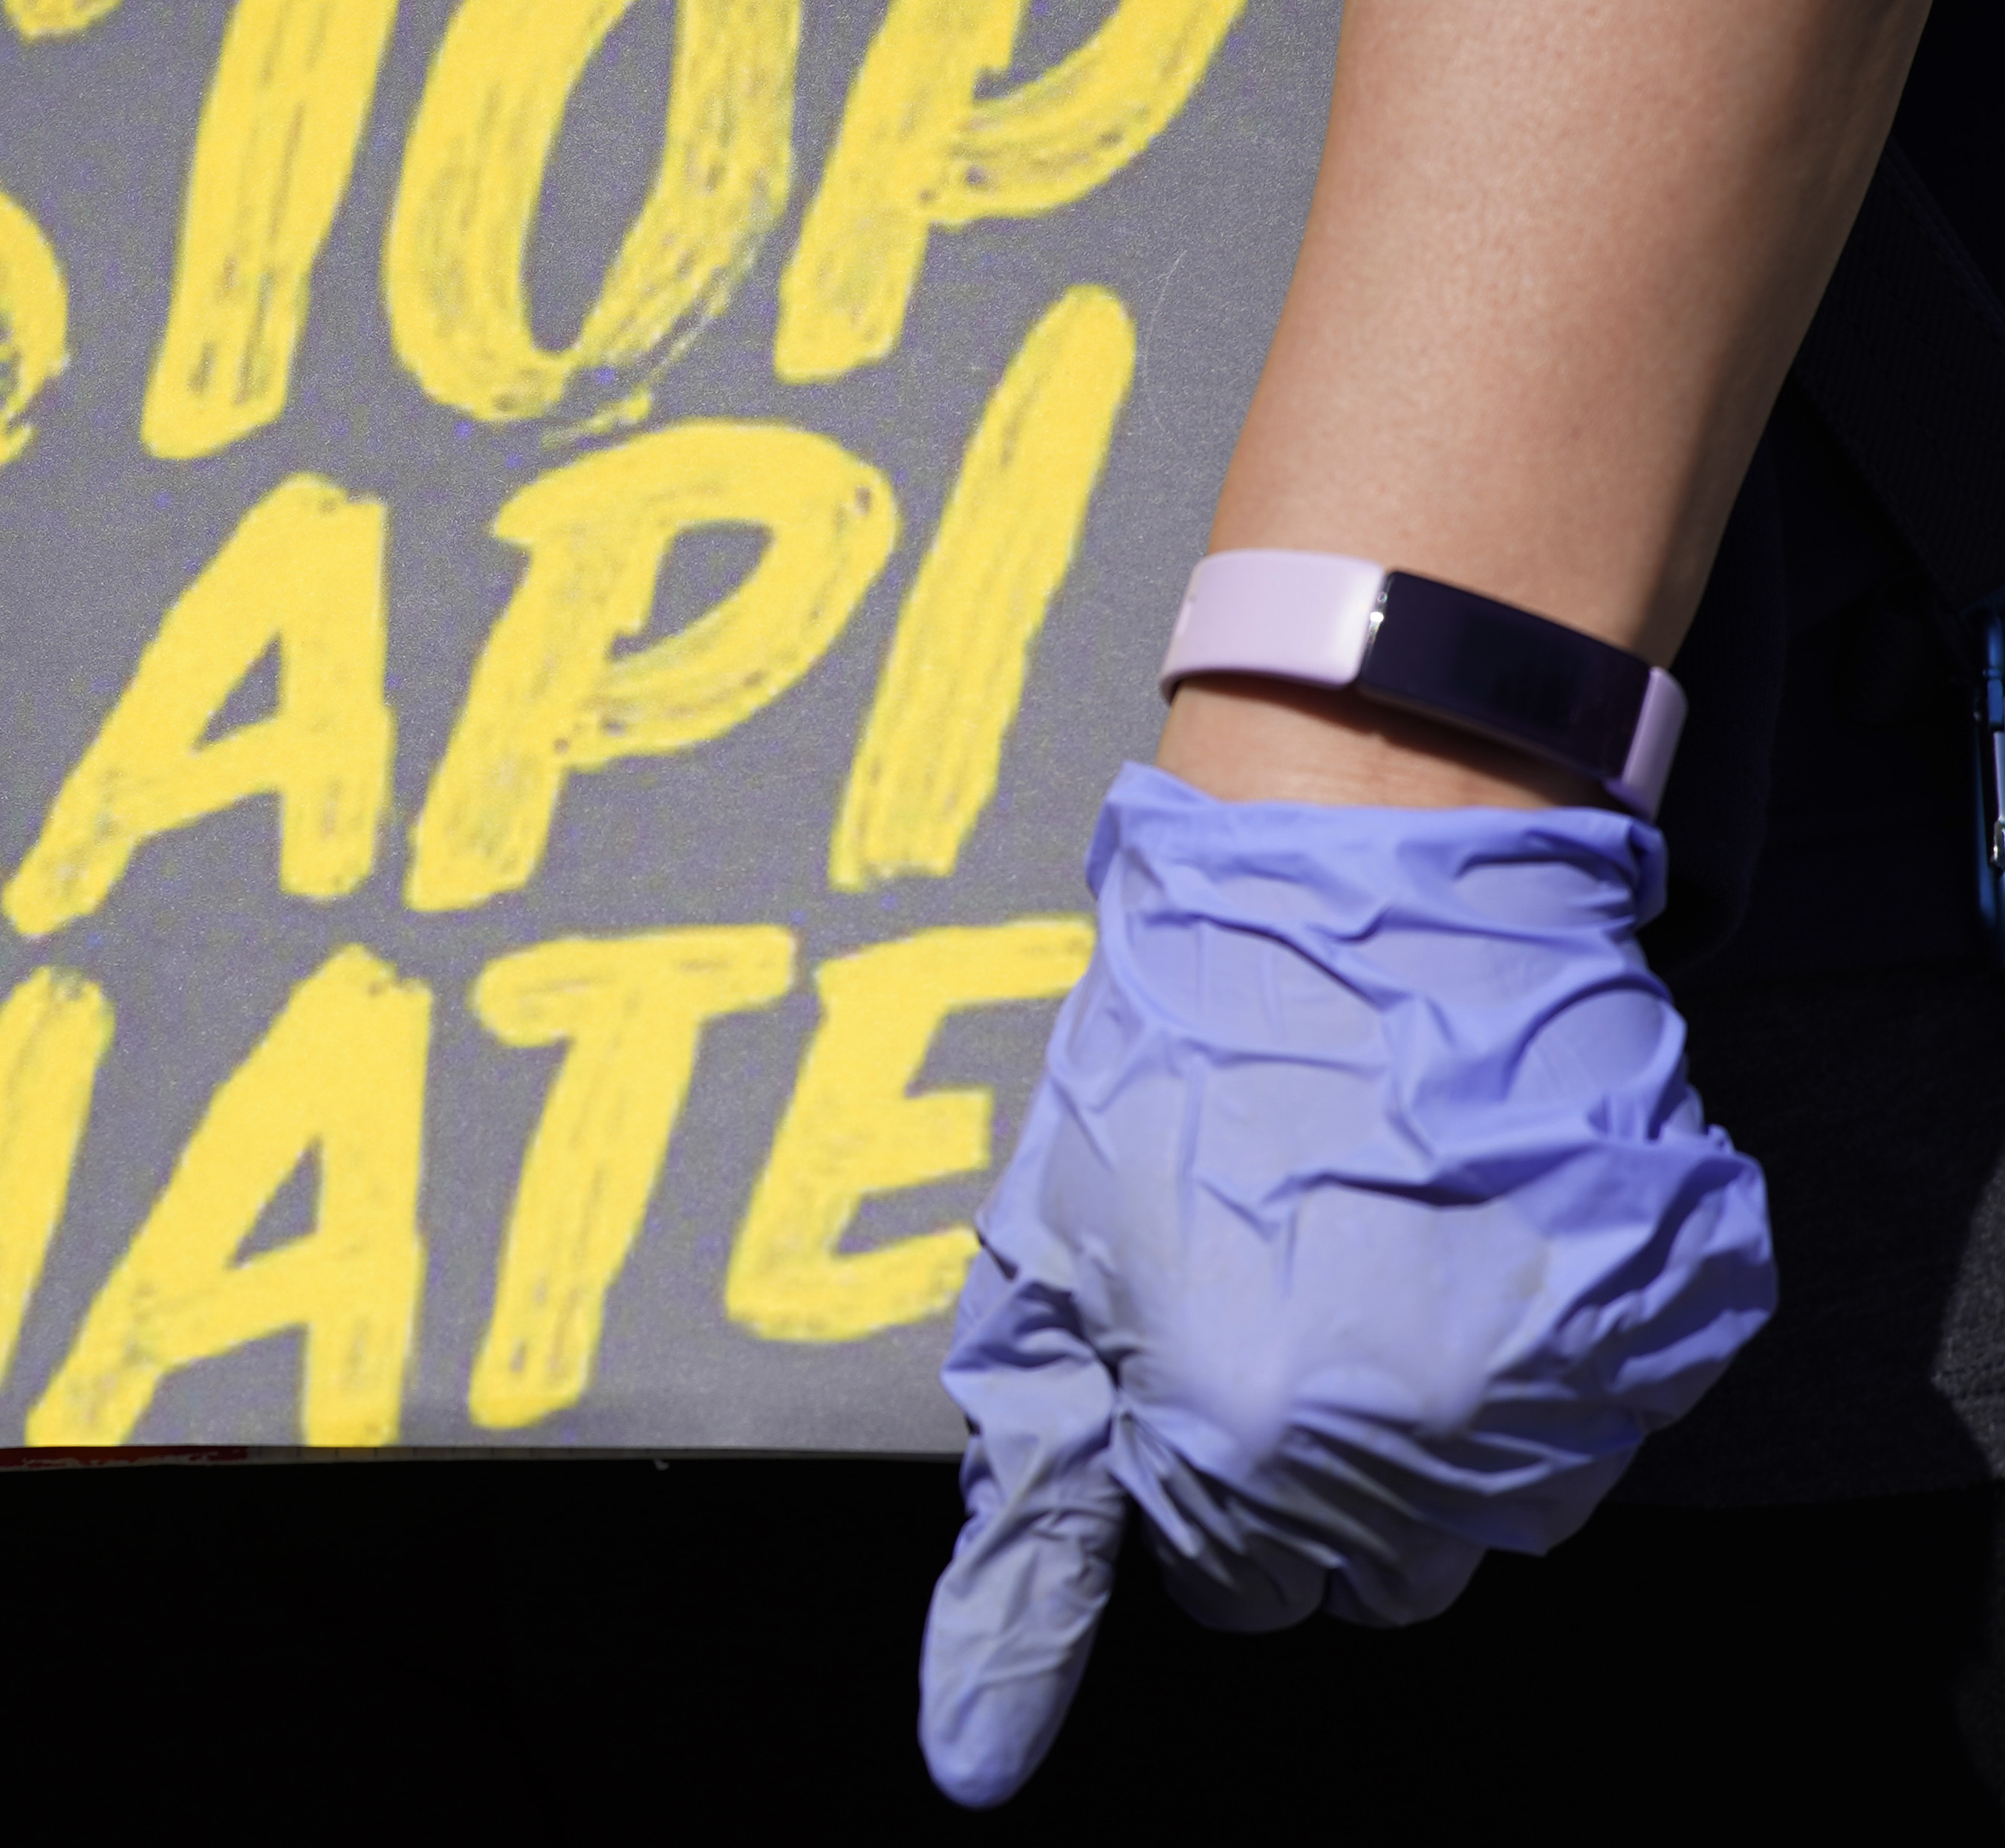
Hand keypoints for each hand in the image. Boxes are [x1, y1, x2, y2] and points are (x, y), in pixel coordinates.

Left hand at [915, 764, 1772, 1805]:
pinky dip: (1559, 1339)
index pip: (1241, 1590)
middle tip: (1293, 1296)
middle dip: (1320, 1467)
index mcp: (1247, 1456)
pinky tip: (1479, 1225)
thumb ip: (1023, 1547)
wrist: (1348, 881)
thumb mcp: (1043, 1291)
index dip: (1204, 1475)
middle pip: (1380, 1571)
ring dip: (1444, 1416)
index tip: (1200, 1356)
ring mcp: (1566, 1380)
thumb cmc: (1161, 1073)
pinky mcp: (1672, 1308)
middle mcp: (1419, 1449)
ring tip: (1385, 1251)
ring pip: (1508, 1507)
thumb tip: (969, 1764)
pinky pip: (1617, 1404)